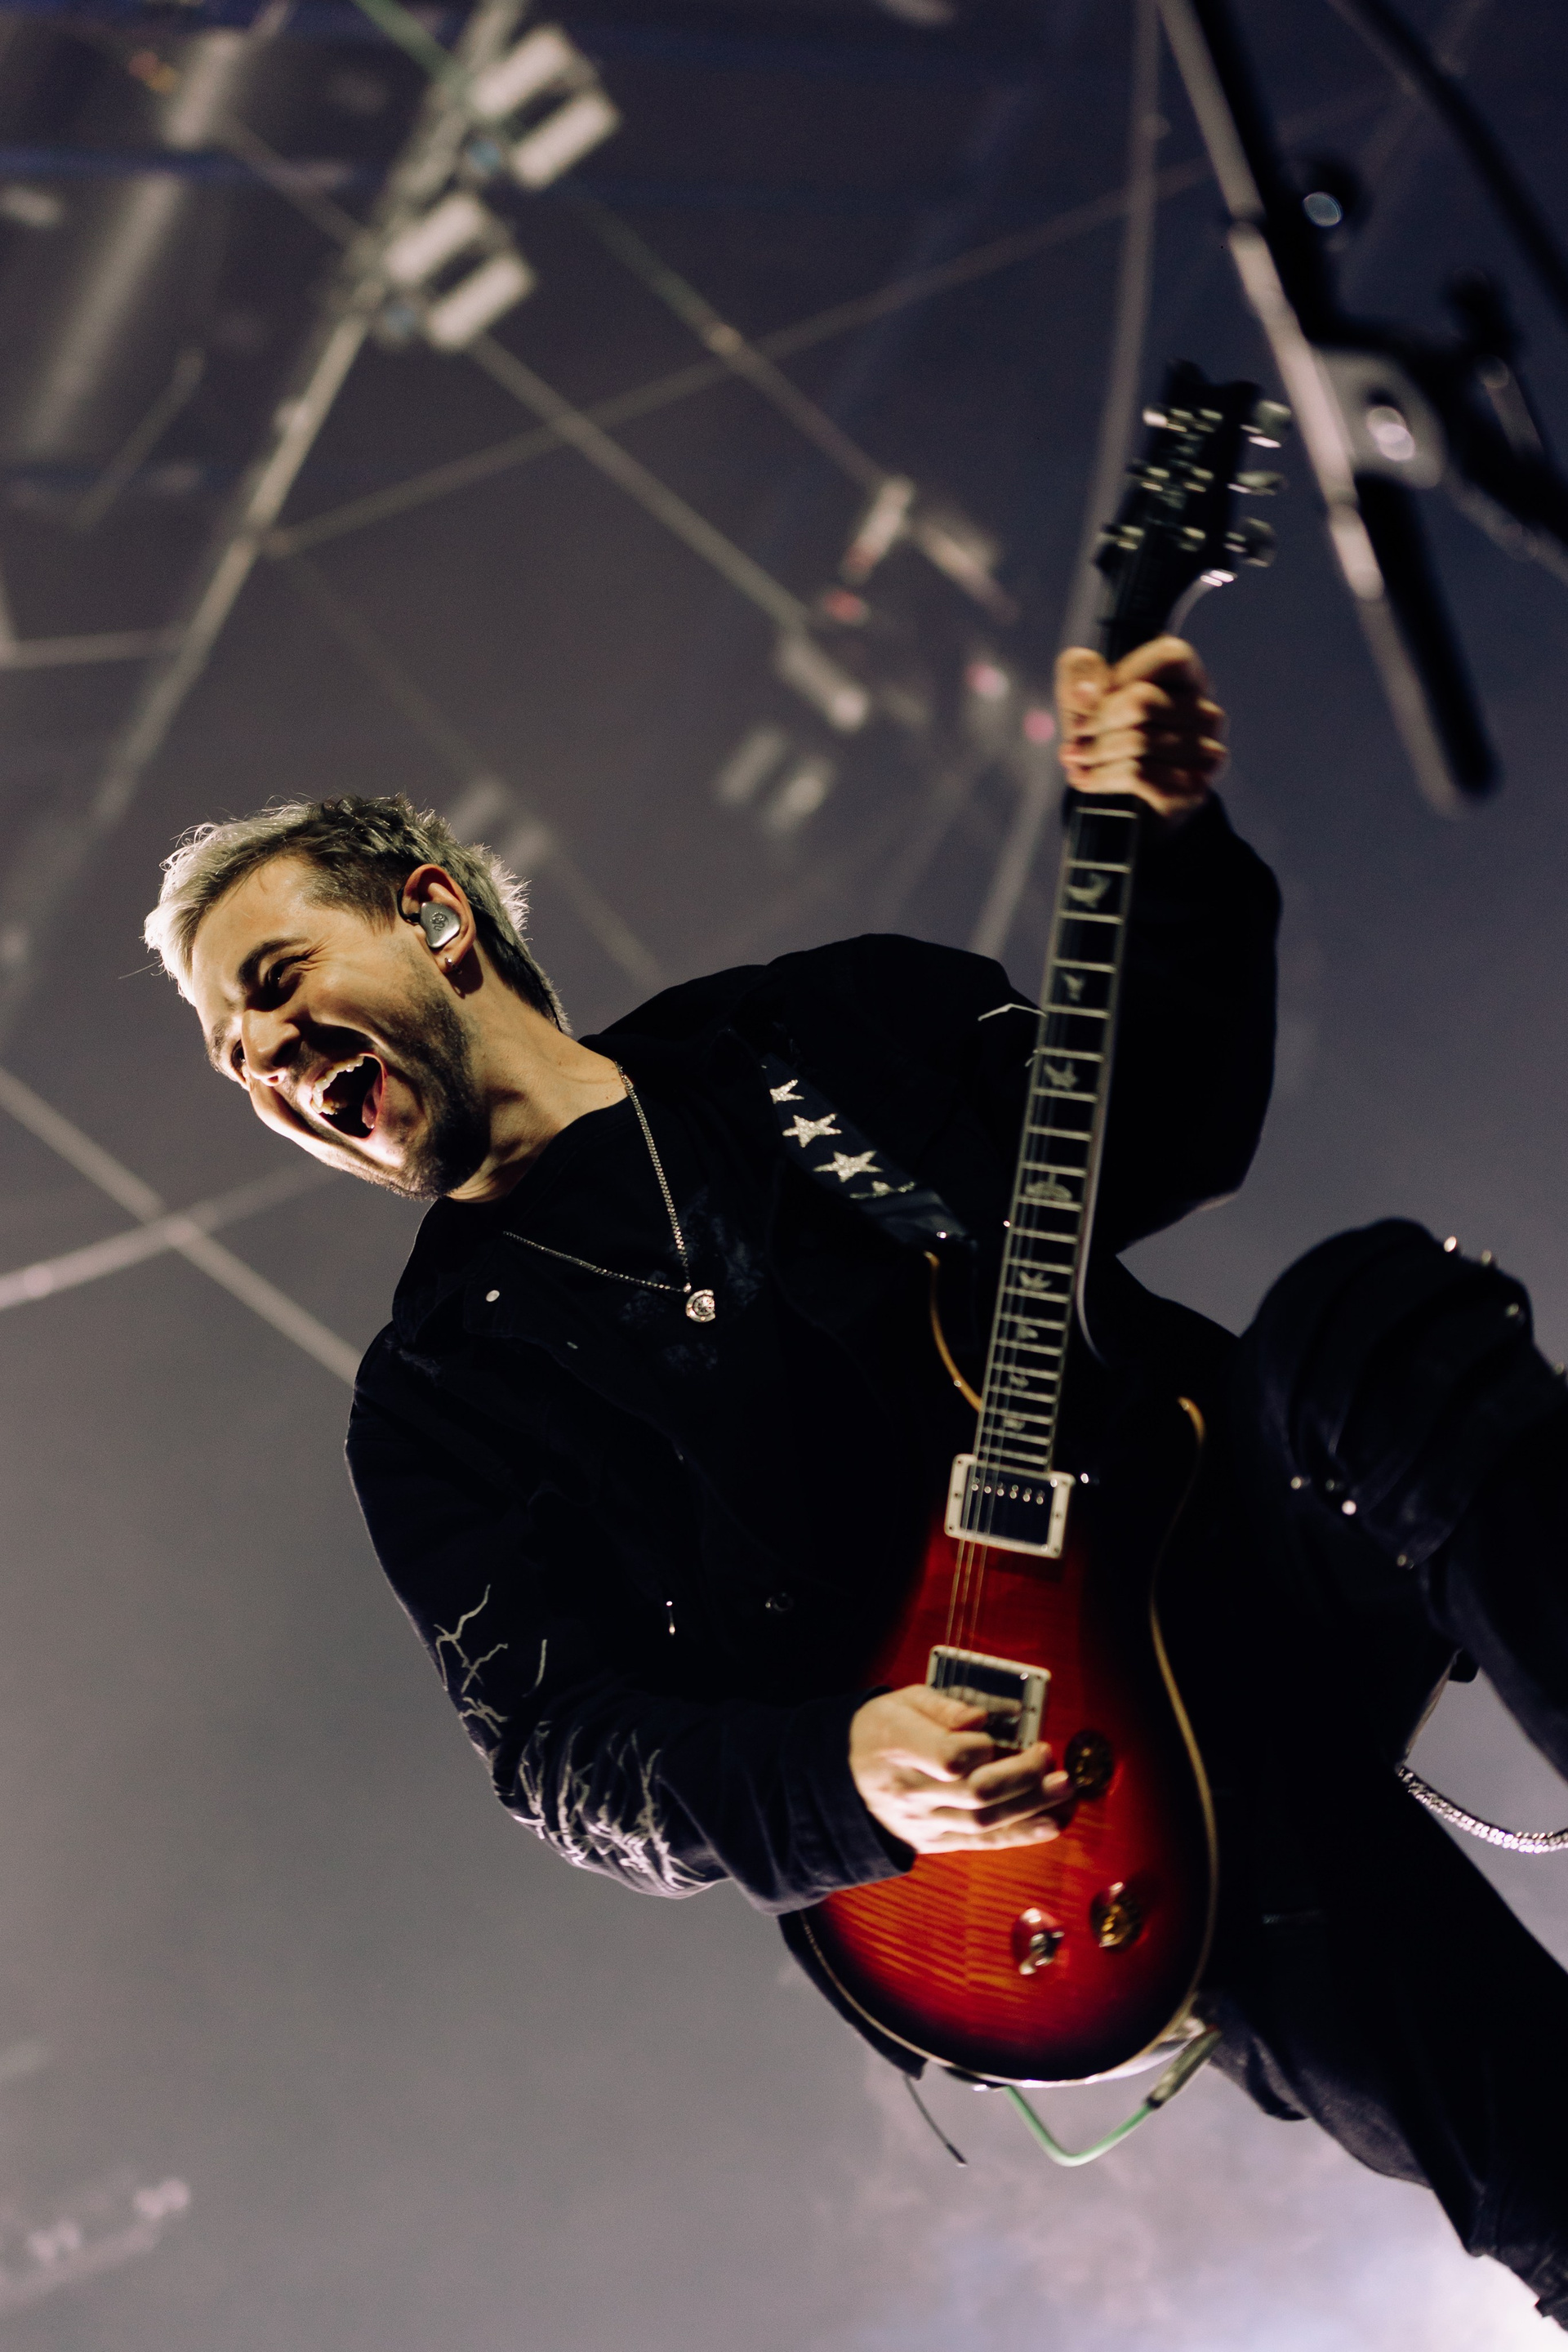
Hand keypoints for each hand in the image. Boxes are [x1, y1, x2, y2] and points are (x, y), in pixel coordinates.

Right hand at [849, 1684, 1074, 1854]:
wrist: (843, 1780)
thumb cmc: (880, 1732)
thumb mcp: (902, 1701)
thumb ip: (944, 1704)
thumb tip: (983, 1719)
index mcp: (896, 1746)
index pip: (948, 1756)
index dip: (980, 1745)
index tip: (990, 1732)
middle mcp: (909, 1790)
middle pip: (977, 1792)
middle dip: (1023, 1775)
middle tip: (1047, 1755)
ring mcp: (922, 1822)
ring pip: (985, 1821)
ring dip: (1032, 1804)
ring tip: (1064, 1786)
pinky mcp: (934, 1842)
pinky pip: (982, 1842)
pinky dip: (1021, 1834)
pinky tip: (1052, 1822)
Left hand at [1056, 633, 1227, 823]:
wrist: (1129, 804)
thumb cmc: (1108, 735)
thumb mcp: (1085, 697)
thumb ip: (1080, 677)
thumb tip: (1087, 692)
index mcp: (1189, 679)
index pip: (1171, 656)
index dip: (1124, 672)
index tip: (1089, 697)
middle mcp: (1206, 713)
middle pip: (1144, 702)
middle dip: (1097, 721)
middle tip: (1073, 736)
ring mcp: (1206, 752)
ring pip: (1139, 741)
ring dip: (1095, 752)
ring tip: (1073, 760)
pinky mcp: (1194, 787)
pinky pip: (1139, 774)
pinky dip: (1102, 777)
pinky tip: (1084, 780)